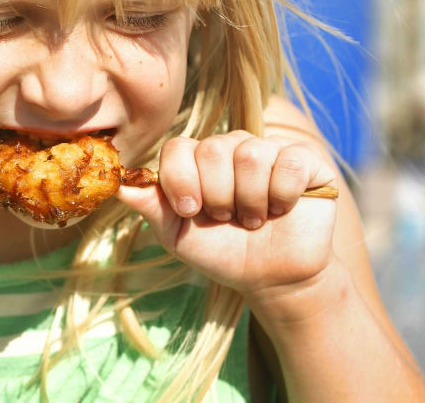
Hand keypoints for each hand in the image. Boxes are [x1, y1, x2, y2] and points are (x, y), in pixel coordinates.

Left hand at [116, 131, 337, 299]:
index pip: (178, 146)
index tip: (190, 211)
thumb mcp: (178, 235)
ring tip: (253, 219)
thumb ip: (152, 207)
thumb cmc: (221, 252)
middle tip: (227, 218)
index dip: (181, 180)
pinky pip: (288, 162)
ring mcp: (270, 149)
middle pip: (213, 150)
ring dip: (249, 200)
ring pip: (250, 155)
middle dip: (217, 196)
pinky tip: (281, 209)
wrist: (270, 277)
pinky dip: (281, 195)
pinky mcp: (306, 159)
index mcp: (199, 159)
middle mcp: (232, 146)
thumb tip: (118, 185)